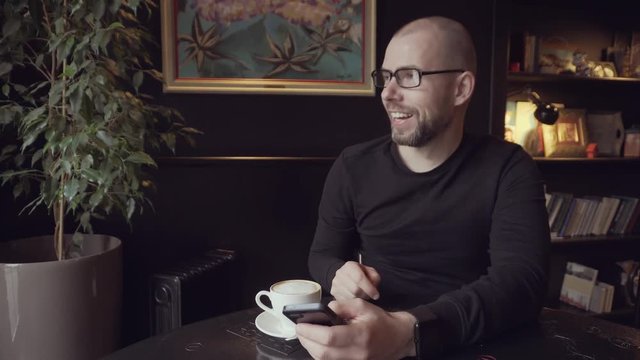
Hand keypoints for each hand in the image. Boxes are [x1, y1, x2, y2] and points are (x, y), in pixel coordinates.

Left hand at [296, 299, 416, 359]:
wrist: (397, 337)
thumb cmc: (380, 320)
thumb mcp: (362, 306)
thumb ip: (341, 306)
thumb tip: (324, 310)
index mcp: (360, 335)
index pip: (329, 337)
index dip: (311, 331)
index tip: (300, 324)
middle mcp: (357, 352)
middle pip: (323, 352)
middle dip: (306, 341)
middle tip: (299, 329)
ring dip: (311, 348)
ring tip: (306, 336)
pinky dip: (320, 354)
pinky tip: (317, 344)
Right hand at [331, 261, 380, 299]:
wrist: (345, 275)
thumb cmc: (361, 274)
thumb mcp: (370, 272)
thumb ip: (374, 278)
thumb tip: (373, 288)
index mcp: (350, 266)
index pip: (359, 278)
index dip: (369, 288)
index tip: (376, 295)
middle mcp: (340, 273)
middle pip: (355, 290)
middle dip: (365, 295)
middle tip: (369, 296)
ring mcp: (335, 283)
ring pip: (350, 297)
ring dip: (359, 300)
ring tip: (362, 296)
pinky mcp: (333, 292)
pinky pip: (345, 302)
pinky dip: (353, 302)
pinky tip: (356, 298)